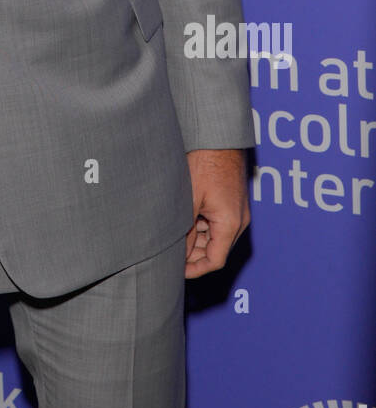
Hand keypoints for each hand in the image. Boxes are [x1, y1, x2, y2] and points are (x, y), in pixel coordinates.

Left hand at [184, 149, 249, 278]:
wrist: (218, 137)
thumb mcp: (189, 200)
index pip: (215, 261)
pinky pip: (218, 222)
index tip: (177, 271)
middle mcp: (238, 220)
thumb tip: (177, 255)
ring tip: (174, 231)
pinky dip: (201, 224)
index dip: (195, 269)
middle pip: (215, 249)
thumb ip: (185, 231)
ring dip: (196, 237)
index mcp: (230, 224)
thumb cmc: (205, 163)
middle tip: (170, 251)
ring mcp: (237, 211)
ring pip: (215, 235)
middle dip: (193, 253)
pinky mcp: (232, 202)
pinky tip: (185, 215)